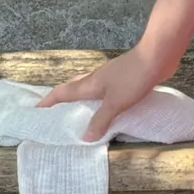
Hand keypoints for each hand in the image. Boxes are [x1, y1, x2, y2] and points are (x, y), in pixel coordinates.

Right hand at [35, 44, 165, 141]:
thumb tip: (85, 137)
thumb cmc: (133, 77)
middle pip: (72, 88)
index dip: (48, 101)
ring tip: (79, 114)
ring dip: (81, 100)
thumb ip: (101, 119)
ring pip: (88, 89)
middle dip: (61, 100)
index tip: (36, 111)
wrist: (157, 56)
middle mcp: (96, 79)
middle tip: (55, 114)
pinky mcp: (124, 79)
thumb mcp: (115, 102)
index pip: (62, 92)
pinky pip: (105, 92)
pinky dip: (100, 101)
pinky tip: (108, 108)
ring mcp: (110, 78)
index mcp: (89, 84)